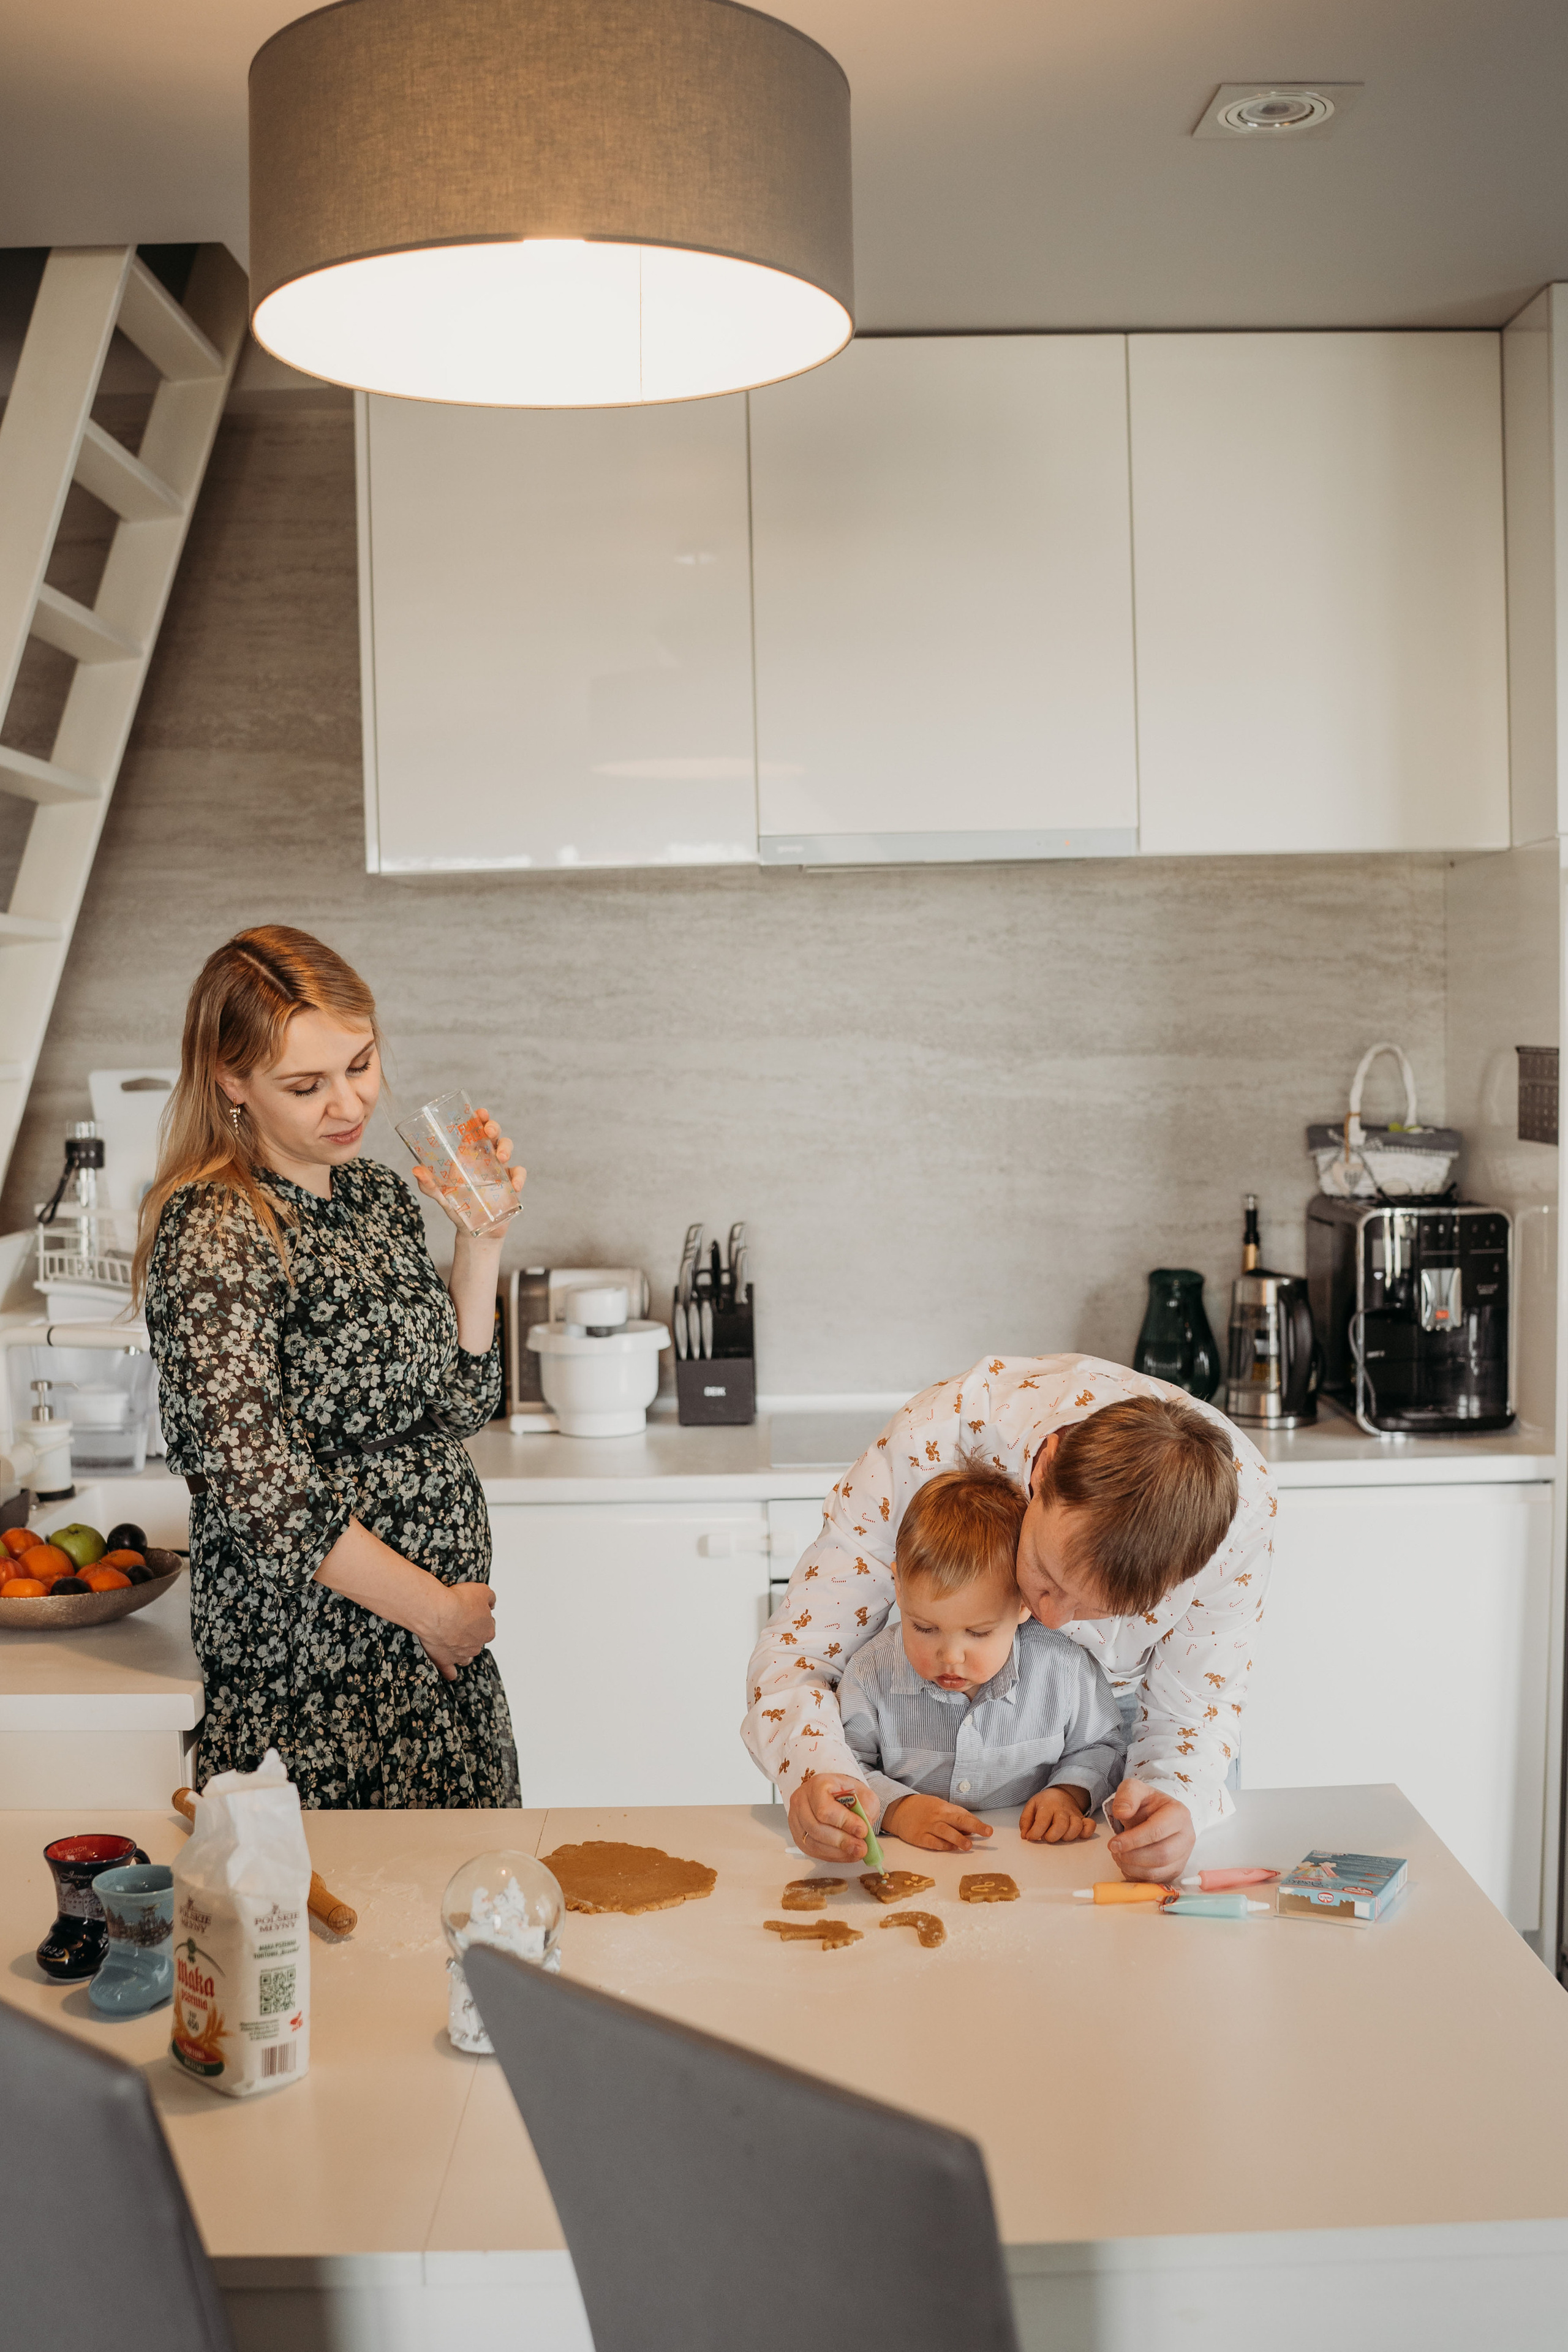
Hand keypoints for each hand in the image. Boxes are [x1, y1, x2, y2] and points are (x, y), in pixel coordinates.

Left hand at [412, 1107, 524, 1238]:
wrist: (474, 1231)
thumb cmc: (457, 1208)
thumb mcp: (441, 1196)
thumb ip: (428, 1185)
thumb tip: (416, 1170)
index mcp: (469, 1155)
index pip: (475, 1130)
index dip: (479, 1118)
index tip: (479, 1112)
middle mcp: (486, 1158)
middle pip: (494, 1134)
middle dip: (494, 1127)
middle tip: (489, 1130)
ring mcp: (501, 1170)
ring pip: (507, 1148)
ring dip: (506, 1148)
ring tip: (502, 1156)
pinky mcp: (512, 1184)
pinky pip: (519, 1174)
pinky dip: (519, 1177)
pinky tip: (514, 1184)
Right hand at [418, 1580, 496, 1681]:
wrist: (438, 1612)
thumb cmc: (458, 1602)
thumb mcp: (482, 1590)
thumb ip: (490, 1598)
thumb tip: (492, 1603)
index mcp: (488, 1630)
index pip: (489, 1625)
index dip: (479, 1618)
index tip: (471, 1612)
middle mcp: (476, 1645)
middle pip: (477, 1641)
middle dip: (471, 1634)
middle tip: (459, 1623)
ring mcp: (460, 1655)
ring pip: (466, 1658)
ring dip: (463, 1652)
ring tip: (455, 1643)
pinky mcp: (444, 1660)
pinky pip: (450, 1672)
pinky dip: (450, 1672)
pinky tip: (450, 1670)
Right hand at [786, 1774, 878, 1863]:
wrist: (834, 1795)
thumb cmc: (847, 1793)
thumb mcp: (863, 1793)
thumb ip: (866, 1807)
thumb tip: (865, 1826)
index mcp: (817, 1785)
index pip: (825, 1808)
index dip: (844, 1822)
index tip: (863, 1831)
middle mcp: (801, 1801)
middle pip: (816, 1828)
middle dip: (842, 1841)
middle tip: (861, 1848)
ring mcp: (796, 1819)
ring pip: (813, 1842)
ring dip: (837, 1851)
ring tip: (856, 1852)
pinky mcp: (797, 1835)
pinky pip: (812, 1850)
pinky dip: (831, 1855)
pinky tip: (846, 1854)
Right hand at [882, 1794, 993, 1852]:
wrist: (899, 1809)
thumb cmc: (924, 1808)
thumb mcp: (940, 1807)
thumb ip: (955, 1817)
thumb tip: (972, 1830)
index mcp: (944, 1807)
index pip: (963, 1814)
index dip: (976, 1822)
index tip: (988, 1830)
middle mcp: (937, 1816)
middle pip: (957, 1820)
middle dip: (974, 1826)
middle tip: (987, 1832)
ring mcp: (927, 1826)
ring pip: (945, 1832)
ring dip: (958, 1838)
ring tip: (969, 1846)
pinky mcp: (918, 1837)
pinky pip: (932, 1842)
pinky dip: (942, 1845)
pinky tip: (951, 1848)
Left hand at [1019, 1786, 1095, 1843]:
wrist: (1061, 1793)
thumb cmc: (1045, 1803)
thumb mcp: (1031, 1807)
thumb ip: (1026, 1821)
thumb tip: (1025, 1836)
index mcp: (1047, 1806)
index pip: (1042, 1822)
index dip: (1035, 1833)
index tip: (1031, 1837)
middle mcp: (1062, 1810)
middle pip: (1061, 1825)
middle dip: (1052, 1836)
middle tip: (1047, 1837)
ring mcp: (1074, 1815)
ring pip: (1076, 1828)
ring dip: (1067, 1836)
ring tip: (1060, 1836)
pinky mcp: (1083, 1819)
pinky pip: (1090, 1826)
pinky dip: (1086, 1833)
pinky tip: (1078, 1835)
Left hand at [1106, 1776, 1195, 1882]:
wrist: (1157, 1814)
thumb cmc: (1146, 1803)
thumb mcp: (1134, 1789)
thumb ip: (1127, 1796)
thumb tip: (1122, 1812)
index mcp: (1179, 1814)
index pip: (1157, 1831)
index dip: (1133, 1840)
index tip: (1113, 1843)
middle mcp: (1187, 1836)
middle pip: (1161, 1855)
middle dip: (1132, 1857)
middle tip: (1114, 1851)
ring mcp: (1183, 1856)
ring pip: (1159, 1871)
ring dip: (1133, 1868)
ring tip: (1119, 1856)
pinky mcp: (1176, 1870)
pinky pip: (1157, 1881)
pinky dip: (1138, 1877)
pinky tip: (1127, 1864)